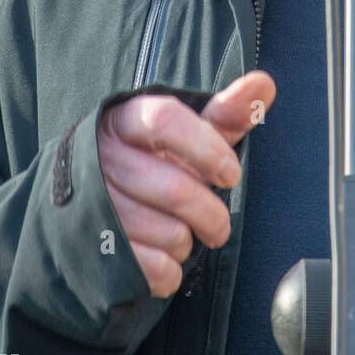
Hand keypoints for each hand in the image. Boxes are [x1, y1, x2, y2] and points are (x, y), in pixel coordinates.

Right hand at [97, 71, 275, 296]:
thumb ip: (225, 112)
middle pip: (175, 189)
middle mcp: (101, 159)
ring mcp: (92, 206)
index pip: (165, 120)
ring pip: (167, 233)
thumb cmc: (153, 163)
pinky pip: (151, 268)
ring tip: (181, 235)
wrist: (93, 209)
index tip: (231, 175)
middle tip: (219, 226)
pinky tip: (163, 258)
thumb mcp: (186, 135)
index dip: (207, 149)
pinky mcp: (90, 250)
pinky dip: (170, 272)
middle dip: (211, 214)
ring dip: (188, 242)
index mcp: (124, 120)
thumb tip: (264, 83)